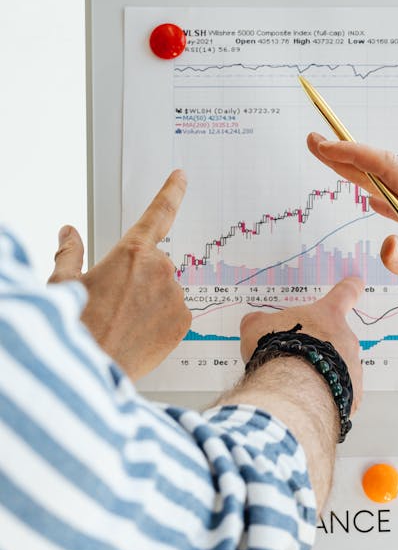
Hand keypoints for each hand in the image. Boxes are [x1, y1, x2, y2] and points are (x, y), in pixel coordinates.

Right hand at [49, 170, 191, 378]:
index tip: (181, 177)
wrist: (91, 372)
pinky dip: (159, 320)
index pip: (158, 213)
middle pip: (154, 264)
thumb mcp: (62, 284)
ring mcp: (175, 296)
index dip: (171, 192)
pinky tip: (137, 334)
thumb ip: (70, 252)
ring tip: (122, 323)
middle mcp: (159, 269)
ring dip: (148, 300)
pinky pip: (174, 313)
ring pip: (164, 290)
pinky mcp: (183, 322)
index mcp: (131, 253)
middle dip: (137, 278)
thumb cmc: (74, 328)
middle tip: (112, 303)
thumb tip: (69, 232)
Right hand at [239, 276, 363, 412]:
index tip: (356, 283)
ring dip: (322, 373)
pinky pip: (340, 395)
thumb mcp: (256, 328)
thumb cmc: (278, 352)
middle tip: (296, 358)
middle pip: (337, 338)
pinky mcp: (352, 396)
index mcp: (328, 316)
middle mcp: (346, 339)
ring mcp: (353, 368)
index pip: (344, 294)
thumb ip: (259, 322)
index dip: (349, 288)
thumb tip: (255, 322)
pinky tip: (306, 401)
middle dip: (319, 348)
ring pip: (339, 369)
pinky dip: (325, 398)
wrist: (291, 389)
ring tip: (297, 383)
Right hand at [307, 133, 397, 302]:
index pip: (385, 169)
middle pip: (383, 171)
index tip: (323, 143)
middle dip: (346, 156)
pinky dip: (383, 197)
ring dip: (361, 174)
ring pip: (393, 186)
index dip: (351, 154)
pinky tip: (375, 204)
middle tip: (314, 142)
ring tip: (335, 165)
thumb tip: (383, 247)